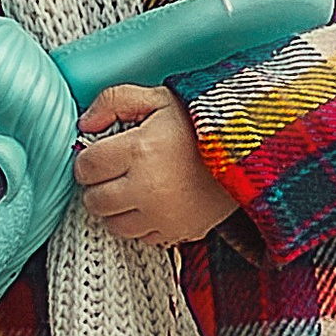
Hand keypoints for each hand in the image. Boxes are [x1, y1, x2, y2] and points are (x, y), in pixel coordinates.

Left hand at [73, 84, 238, 248]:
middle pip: (95, 201)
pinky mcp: (179, 232)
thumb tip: (85, 123)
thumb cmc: (202, 121)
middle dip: (98, 186)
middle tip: (114, 172)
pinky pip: (142, 238)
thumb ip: (113, 101)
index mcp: (140, 150)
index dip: (87, 159)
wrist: (251, 148)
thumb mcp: (157, 98)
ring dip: (117, 208)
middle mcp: (148, 188)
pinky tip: (153, 202)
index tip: (98, 154)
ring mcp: (164, 215)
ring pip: (114, 225)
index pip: (86, 167)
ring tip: (133, 187)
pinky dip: (141, 223)